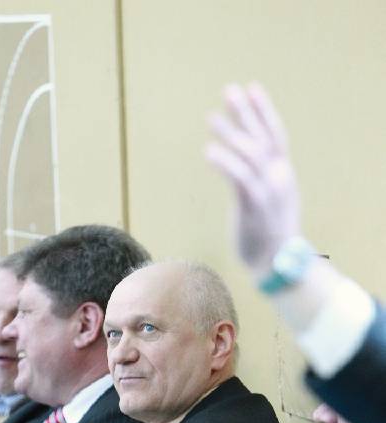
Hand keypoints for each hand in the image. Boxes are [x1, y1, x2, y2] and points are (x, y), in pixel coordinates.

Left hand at [206, 83, 299, 272]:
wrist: (278, 263)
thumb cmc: (270, 235)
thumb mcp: (271, 202)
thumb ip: (263, 181)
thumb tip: (249, 168)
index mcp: (284, 174)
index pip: (276, 134)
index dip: (264, 111)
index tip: (252, 88)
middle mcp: (279, 178)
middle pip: (262, 137)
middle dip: (246, 112)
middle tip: (229, 90)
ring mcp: (268, 191)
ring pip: (249, 153)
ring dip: (229, 133)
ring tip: (210, 118)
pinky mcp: (254, 206)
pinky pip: (239, 178)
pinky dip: (224, 162)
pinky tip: (208, 151)